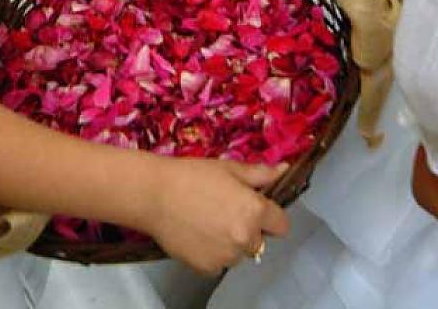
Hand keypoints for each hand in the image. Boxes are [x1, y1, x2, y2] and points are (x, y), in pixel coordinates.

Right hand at [143, 158, 288, 274]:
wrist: (154, 194)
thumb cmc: (191, 176)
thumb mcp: (228, 169)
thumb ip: (260, 174)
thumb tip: (283, 170)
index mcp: (255, 211)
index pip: (281, 225)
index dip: (269, 215)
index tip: (254, 208)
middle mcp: (246, 238)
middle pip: (259, 240)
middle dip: (247, 228)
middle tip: (223, 211)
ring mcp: (227, 256)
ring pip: (238, 253)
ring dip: (229, 242)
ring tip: (206, 221)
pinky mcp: (209, 268)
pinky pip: (219, 263)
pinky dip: (212, 252)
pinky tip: (197, 233)